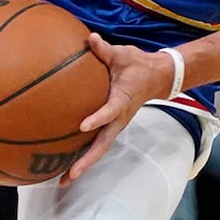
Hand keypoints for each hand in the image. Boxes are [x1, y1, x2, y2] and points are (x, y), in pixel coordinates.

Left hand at [62, 37, 174, 185]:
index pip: (110, 111)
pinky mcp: (110, 127)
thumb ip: (104, 49)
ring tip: (62, 181)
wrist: (157, 77)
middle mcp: (118, 119)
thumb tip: (90, 38)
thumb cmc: (137, 65)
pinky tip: (64, 165)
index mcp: (122, 101)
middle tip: (69, 174)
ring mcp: (114, 126)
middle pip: (102, 144)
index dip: (98, 118)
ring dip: (82, 165)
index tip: (83, 126)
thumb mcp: (122, 54)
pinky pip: (95, 144)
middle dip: (86, 161)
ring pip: (98, 149)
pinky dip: (82, 156)